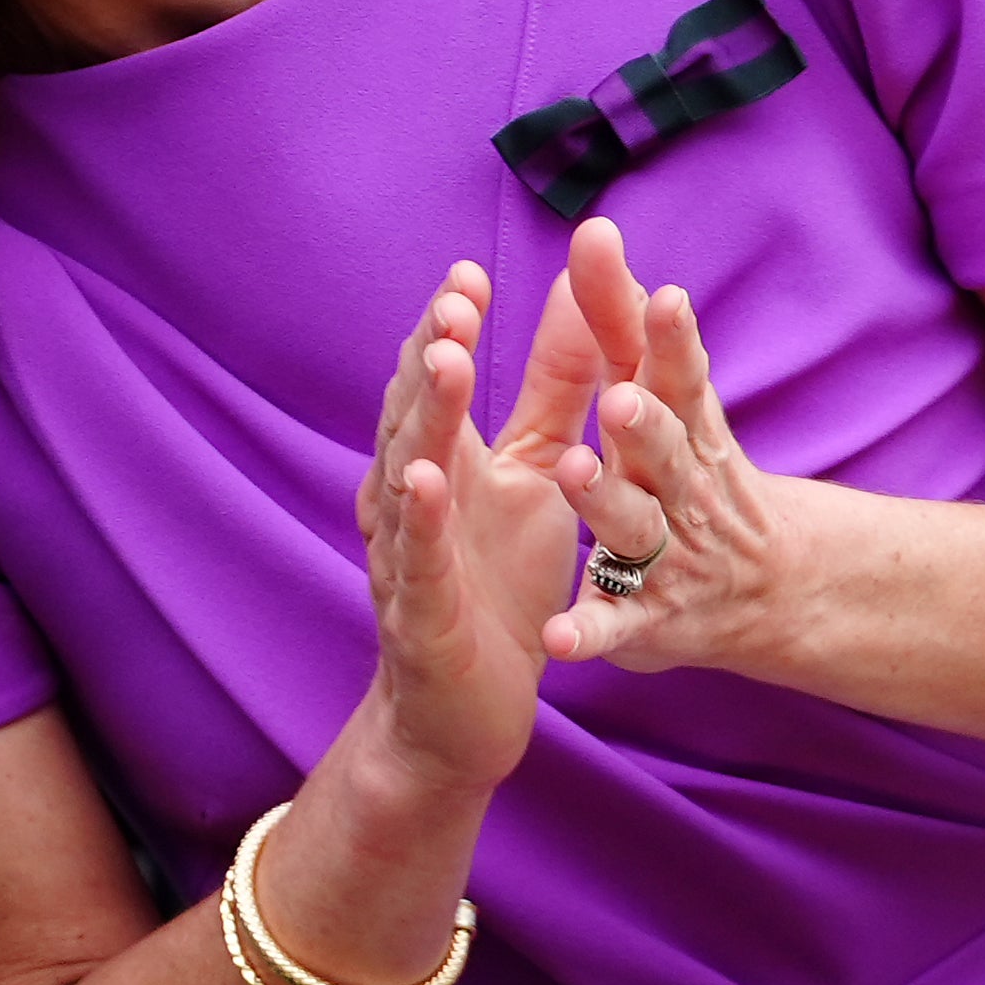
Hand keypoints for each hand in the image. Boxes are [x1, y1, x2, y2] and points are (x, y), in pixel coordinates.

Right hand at [354, 259, 591, 791]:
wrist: (468, 710)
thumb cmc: (497, 584)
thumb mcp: (538, 472)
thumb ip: (558, 387)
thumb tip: (578, 290)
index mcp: (440, 461)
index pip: (435, 380)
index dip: (448, 327)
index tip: (469, 273)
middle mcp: (409, 500)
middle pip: (413, 414)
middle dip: (430, 356)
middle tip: (454, 302)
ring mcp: (407, 555)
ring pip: (406, 476)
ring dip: (423, 420)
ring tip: (444, 362)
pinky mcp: (419, 616)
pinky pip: (418, 562)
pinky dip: (419, 520)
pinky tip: (422, 480)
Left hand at [538, 216, 799, 675]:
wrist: (772, 587)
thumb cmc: (692, 469)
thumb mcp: (666, 397)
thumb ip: (619, 321)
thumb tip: (592, 229)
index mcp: (681, 425)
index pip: (678, 374)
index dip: (671, 339)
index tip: (666, 297)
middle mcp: (679, 485)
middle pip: (662, 448)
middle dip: (643, 422)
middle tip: (619, 395)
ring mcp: (667, 554)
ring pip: (633, 527)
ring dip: (607, 502)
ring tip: (575, 471)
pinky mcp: (646, 619)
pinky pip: (614, 625)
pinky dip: (590, 633)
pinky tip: (557, 638)